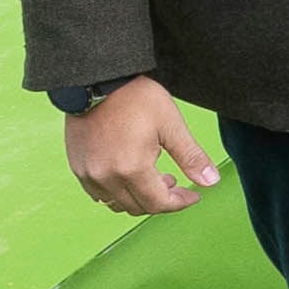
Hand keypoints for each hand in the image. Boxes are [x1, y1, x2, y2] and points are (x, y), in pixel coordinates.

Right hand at [63, 76, 218, 215]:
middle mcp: (106, 177)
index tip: (192, 195)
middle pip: (138, 207)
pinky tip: (129, 173)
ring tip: (153, 176)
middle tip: (174, 181)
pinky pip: (99, 194)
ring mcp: (88, 174)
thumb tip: (211, 181)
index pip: (158, 203)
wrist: (97, 81)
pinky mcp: (78, 167)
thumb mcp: (171, 125)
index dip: (179, 202)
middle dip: (161, 199)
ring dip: (139, 197)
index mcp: (131, 168)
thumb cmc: (134, 98)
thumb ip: (191, 157)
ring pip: (118, 203)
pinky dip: (118, 191)